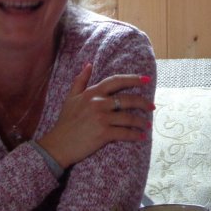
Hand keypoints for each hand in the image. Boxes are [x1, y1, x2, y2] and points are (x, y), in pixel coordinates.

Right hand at [38, 63, 153, 167]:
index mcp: (92, 93)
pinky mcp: (103, 133)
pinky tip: (141, 136)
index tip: (146, 79)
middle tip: (152, 106)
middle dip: (143, 102)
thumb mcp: (70, 98)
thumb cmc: (65, 122)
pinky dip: (135, 135)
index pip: (116, 81)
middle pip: (127, 99)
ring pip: (128, 117)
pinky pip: (124, 133)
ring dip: (141, 121)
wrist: (58, 145)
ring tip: (147, 124)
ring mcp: (101, 118)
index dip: (133, 79)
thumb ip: (80, 80)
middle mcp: (98, 103)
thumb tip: (89, 64)